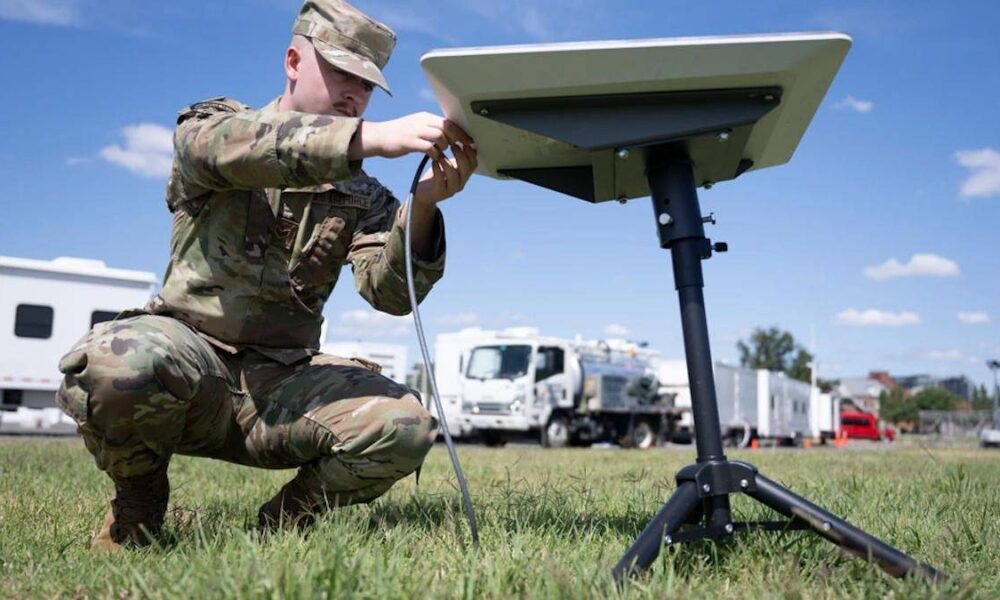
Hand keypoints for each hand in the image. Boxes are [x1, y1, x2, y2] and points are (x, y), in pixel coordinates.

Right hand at [350, 112, 473, 159]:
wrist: (378, 137)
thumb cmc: (397, 135)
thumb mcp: (416, 127)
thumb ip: (430, 128)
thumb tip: (445, 133)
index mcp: (425, 117)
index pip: (448, 121)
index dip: (461, 131)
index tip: (469, 140)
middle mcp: (422, 121)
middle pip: (447, 126)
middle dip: (458, 138)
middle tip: (464, 148)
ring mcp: (415, 131)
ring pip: (440, 136)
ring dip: (446, 146)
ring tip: (445, 153)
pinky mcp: (409, 142)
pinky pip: (429, 147)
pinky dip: (435, 154)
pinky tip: (436, 159)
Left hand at [412, 132, 477, 206]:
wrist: (423, 194)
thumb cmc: (436, 175)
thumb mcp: (448, 163)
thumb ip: (456, 154)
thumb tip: (460, 134)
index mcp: (464, 175)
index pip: (474, 163)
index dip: (470, 152)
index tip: (462, 141)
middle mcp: (460, 183)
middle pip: (467, 169)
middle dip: (461, 155)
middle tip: (453, 145)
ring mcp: (451, 189)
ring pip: (455, 176)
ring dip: (448, 162)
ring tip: (441, 153)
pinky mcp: (439, 193)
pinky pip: (441, 182)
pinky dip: (438, 170)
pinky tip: (433, 162)